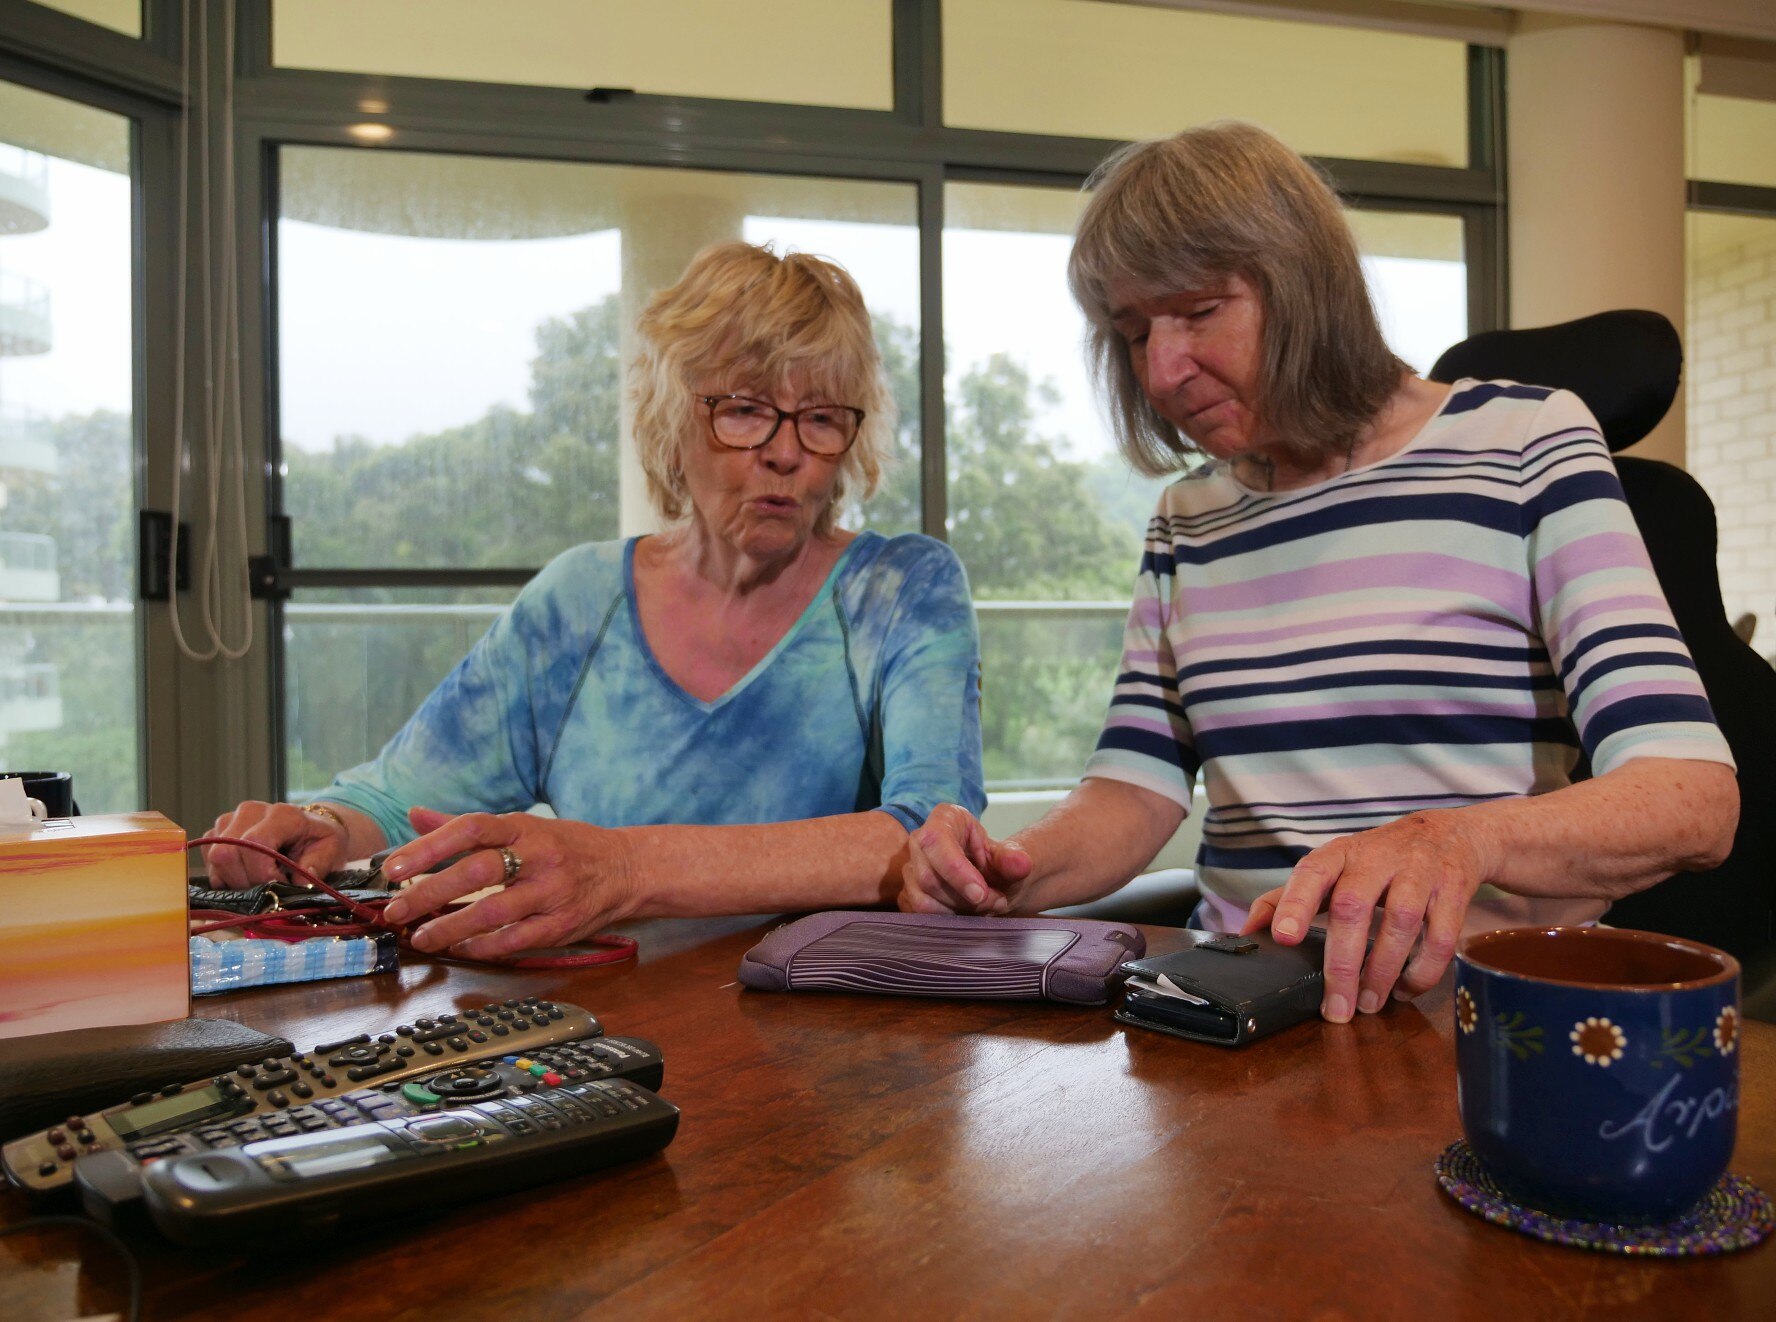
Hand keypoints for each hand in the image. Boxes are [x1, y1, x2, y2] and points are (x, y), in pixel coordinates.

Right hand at [204, 800, 350, 888]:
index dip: (261, 873)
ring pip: (216, 858)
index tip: (278, 886)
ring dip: (234, 880)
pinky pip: (209, 860)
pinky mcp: (217, 831)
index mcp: (283, 814)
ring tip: (258, 882)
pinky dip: (224, 875)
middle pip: (228, 853)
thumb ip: (318, 866)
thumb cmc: (320, 840)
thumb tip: (297, 883)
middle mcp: (251, 811)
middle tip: (267, 890)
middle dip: (245, 882)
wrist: (310, 827)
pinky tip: (246, 876)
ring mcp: (230, 819)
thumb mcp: (332, 850)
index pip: (255, 842)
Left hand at [378, 807, 639, 958]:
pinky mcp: (562, 925)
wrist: (626, 869)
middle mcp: (540, 856)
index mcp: (525, 827)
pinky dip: (483, 947)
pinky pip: (516, 940)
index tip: (395, 867)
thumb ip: (467, 826)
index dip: (430, 846)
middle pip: (478, 871)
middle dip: (431, 893)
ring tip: (422, 937)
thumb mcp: (523, 826)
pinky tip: (460, 949)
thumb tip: (414, 815)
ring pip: (494, 912)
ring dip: (451, 928)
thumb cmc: (567, 846)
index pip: (472, 828)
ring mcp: (553, 892)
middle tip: (397, 910)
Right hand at [899, 803, 1032, 915]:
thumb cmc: (997, 862)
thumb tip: (1021, 863)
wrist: (992, 879)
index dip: (957, 872)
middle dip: (965, 898)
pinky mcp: (908, 891)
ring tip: (985, 906)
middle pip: (929, 877)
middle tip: (995, 901)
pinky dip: (947, 918)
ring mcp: (911, 866)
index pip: (937, 842)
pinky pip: (919, 913)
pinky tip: (967, 912)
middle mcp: (920, 839)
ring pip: (923, 899)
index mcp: (945, 818)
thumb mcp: (1011, 858)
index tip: (981, 893)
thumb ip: (1014, 860)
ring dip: (958, 911)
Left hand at [1241, 811, 1490, 1022]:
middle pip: (1354, 907)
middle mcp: (1377, 858)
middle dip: (1342, 963)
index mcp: (1339, 854)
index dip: (1295, 903)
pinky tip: (1405, 990)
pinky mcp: (1452, 891)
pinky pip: (1440, 937)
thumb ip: (1286, 897)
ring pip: (1400, 922)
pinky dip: (1422, 971)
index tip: (1283, 937)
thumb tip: (1246, 933)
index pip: (1312, 873)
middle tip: (1336, 1008)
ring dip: (1383, 970)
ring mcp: (1419, 872)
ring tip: (1369, 1004)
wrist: (1446, 835)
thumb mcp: (1331, 868)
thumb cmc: (1375, 860)